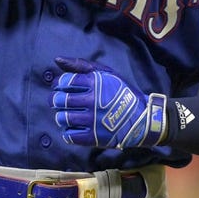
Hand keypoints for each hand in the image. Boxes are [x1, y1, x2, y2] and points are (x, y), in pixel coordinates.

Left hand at [51, 57, 167, 148]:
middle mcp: (92, 101)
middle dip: (56, 101)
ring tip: (69, 115)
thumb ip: (81, 65)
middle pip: (59, 100)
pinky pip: (69, 135)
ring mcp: (92, 120)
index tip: (64, 88)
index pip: (64, 82)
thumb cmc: (123, 93)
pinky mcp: (93, 137)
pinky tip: (76, 127)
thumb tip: (57, 60)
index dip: (60, 84)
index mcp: (95, 83)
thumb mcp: (107, 73)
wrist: (142, 118)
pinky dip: (68, 132)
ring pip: (61, 118)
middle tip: (61, 102)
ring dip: (61, 116)